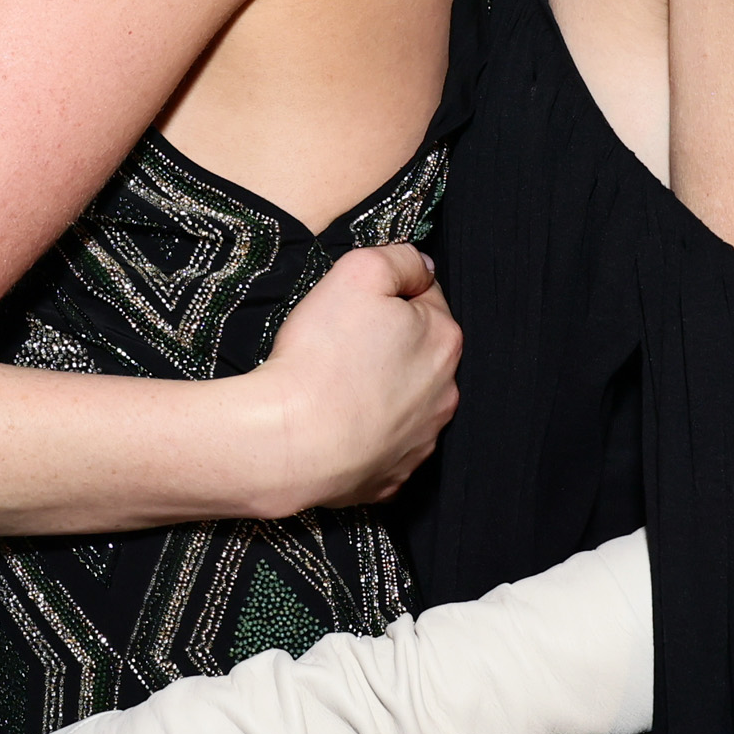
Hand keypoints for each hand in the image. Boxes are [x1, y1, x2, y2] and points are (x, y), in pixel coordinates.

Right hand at [256, 241, 459, 514]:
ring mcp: (420, 440)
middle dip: (386, 343)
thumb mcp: (358, 272)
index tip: (354, 304)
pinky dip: (362, 431)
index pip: (425, 298)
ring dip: (377, 389)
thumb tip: (421, 267)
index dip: (388, 293)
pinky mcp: (392, 475)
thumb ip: (399, 258)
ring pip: (403, 400)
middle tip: (338, 342)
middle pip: (417, 351)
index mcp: (443, 341)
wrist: (289, 440)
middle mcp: (444, 394)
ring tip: (332, 384)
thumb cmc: (321, 355)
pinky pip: (381, 443)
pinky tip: (333, 421)